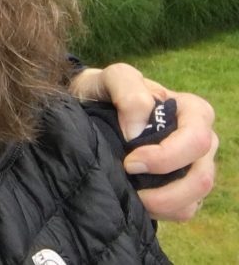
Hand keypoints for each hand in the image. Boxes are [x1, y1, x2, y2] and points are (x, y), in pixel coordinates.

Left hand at [70, 62, 216, 220]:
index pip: (196, 140)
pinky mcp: (182, 188)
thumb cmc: (104, 90)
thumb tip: (137, 131)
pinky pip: (183, 211)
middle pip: (202, 177)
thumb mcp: (111, 78)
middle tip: (128, 182)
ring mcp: (193, 166)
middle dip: (166, 190)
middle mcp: (200, 140)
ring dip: (161, 204)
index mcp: (192, 111)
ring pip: (194, 199)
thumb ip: (128, 91)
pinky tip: (136, 199)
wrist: (86, 108)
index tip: (130, 162)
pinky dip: (160, 211)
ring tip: (130, 195)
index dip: (166, 157)